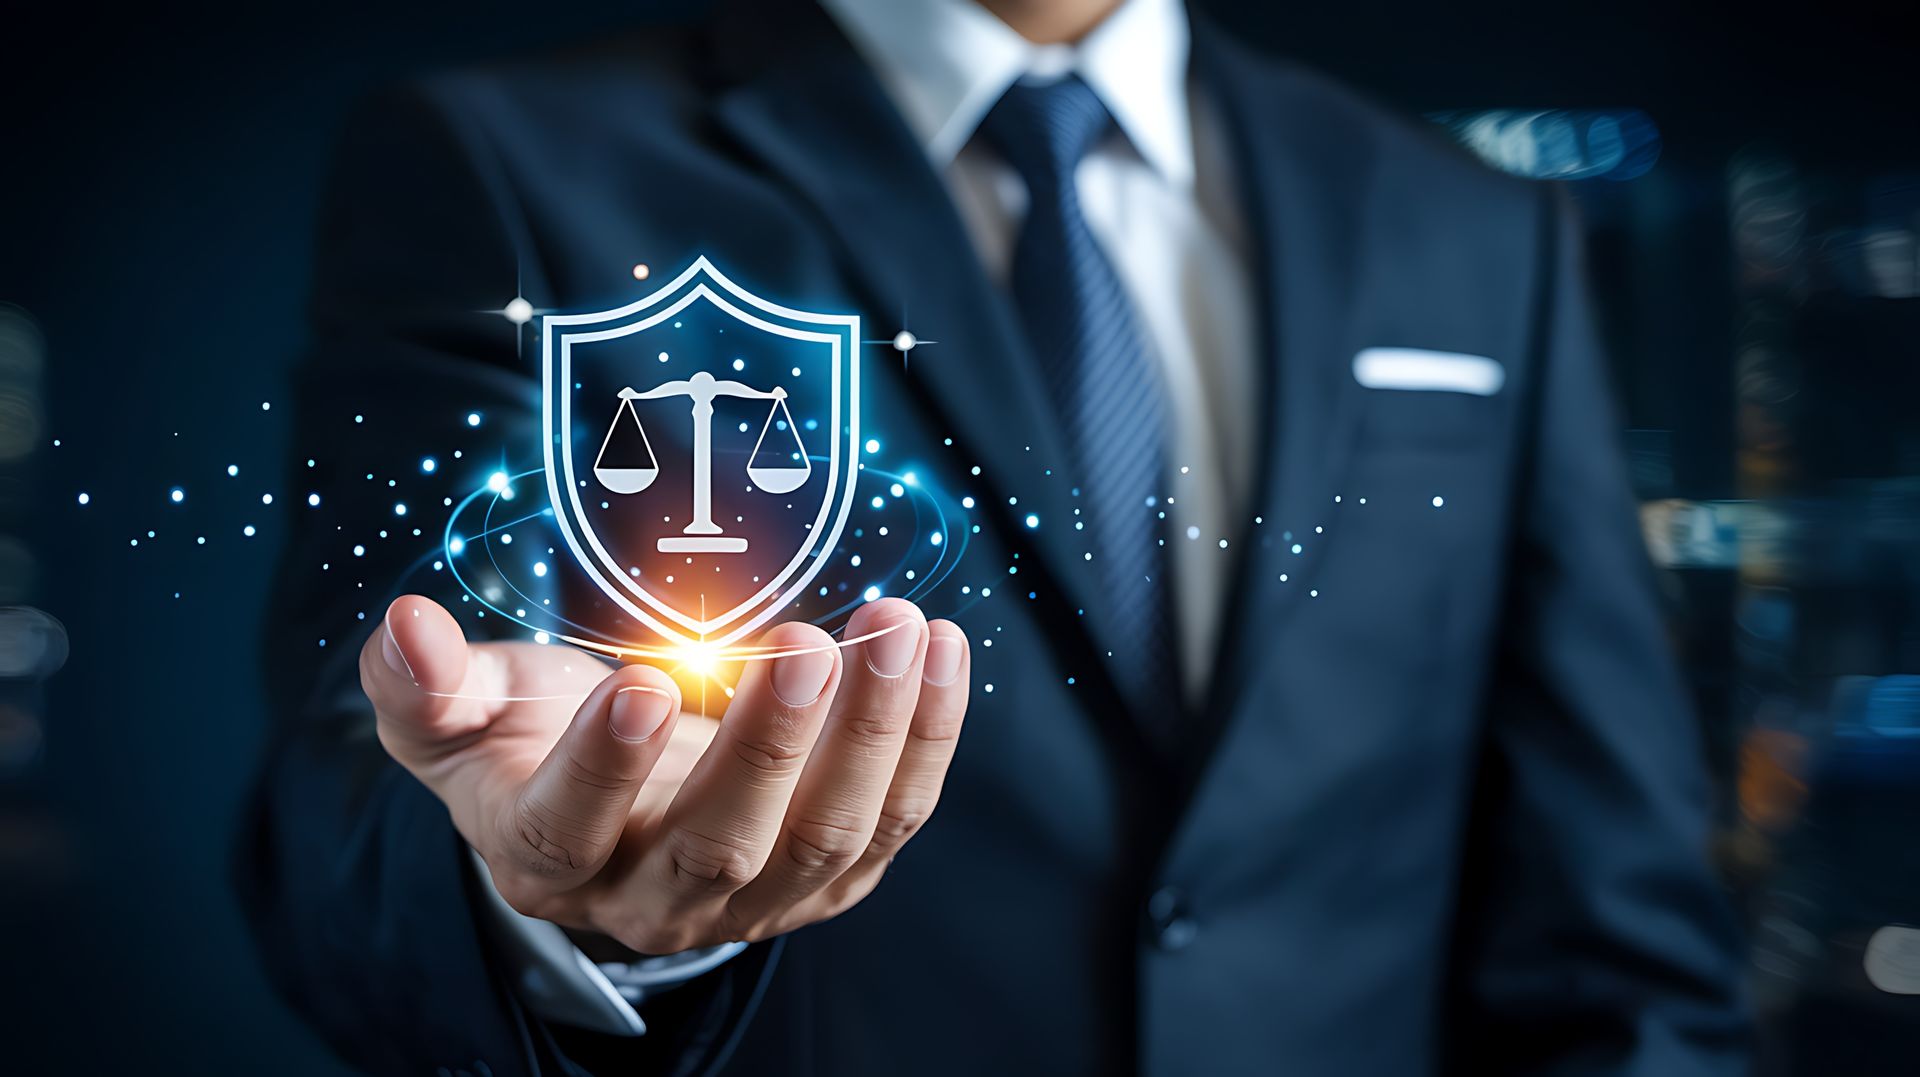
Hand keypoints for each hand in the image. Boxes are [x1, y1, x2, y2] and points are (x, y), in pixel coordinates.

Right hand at [359, 595, 969, 952]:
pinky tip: (939, 651)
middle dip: (769, 746)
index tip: (642, 686)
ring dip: (868, 733)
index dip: (603, 769)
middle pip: (719, 844)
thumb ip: (428, 685)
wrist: (616, 803)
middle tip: (805, 646)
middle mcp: (655, 897)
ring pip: (824, 835)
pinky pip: (897, 816)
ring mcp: (759, 896)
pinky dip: (926, 735)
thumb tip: (401, 627)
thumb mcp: (465, 715)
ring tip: (894, 629)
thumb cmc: (534, 742)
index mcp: (548, 858)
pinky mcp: (837, 875)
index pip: (569, 831)